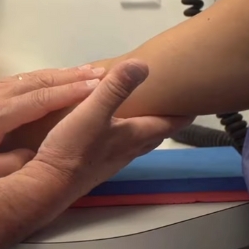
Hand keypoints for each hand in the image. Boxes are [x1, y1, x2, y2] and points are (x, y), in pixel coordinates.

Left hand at [0, 65, 105, 182]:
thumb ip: (9, 167)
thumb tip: (38, 159)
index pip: (40, 100)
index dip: (70, 93)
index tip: (98, 88)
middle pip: (43, 81)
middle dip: (76, 77)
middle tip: (107, 73)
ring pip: (35, 76)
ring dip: (65, 73)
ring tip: (93, 71)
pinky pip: (26, 78)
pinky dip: (49, 76)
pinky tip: (61, 77)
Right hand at [30, 60, 192, 196]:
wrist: (51, 184)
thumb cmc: (74, 148)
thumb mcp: (93, 111)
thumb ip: (116, 88)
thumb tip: (143, 63)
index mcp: (135, 135)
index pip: (169, 123)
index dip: (184, 113)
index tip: (197, 101)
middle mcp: (129, 149)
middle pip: (156, 134)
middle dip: (168, 121)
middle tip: (174, 107)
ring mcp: (113, 160)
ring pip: (139, 142)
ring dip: (147, 129)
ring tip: (147, 116)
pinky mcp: (97, 165)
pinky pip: (120, 147)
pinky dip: (126, 136)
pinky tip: (112, 132)